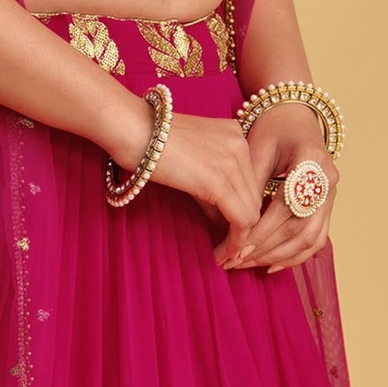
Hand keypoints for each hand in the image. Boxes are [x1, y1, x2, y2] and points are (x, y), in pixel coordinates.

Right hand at [110, 100, 264, 243]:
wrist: (133, 129)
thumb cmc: (149, 143)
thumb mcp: (191, 159)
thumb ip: (211, 186)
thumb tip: (222, 222)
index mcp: (235, 134)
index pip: (251, 182)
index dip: (243, 211)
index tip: (233, 234)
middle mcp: (241, 144)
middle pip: (254, 198)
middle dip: (245, 228)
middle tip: (230, 252)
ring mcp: (234, 161)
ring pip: (251, 212)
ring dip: (240, 239)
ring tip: (225, 256)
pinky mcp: (220, 181)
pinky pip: (241, 220)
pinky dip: (234, 242)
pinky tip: (222, 254)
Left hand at [219, 101, 337, 272]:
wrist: (295, 118)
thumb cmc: (272, 129)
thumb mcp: (255, 148)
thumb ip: (248, 184)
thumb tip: (231, 224)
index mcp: (310, 160)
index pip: (285, 207)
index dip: (260, 231)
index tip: (235, 247)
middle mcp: (327, 181)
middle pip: (300, 228)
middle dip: (265, 250)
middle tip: (234, 262)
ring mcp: (331, 195)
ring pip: (310, 239)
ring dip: (277, 257)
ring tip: (246, 264)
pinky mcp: (327, 205)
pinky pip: (317, 239)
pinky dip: (295, 256)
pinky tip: (271, 265)